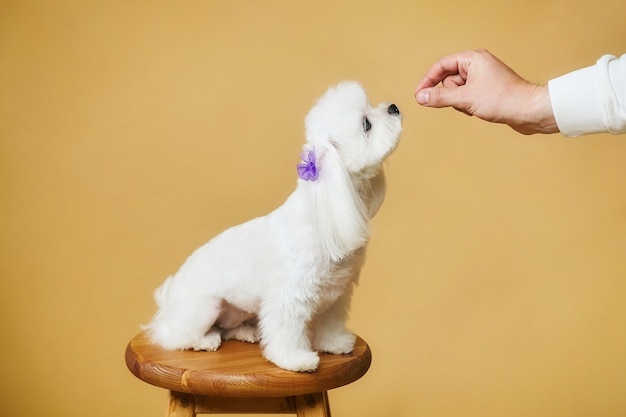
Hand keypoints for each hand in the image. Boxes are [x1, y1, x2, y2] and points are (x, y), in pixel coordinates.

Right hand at [414, 49, 557, 134]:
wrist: (529, 111)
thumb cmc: (505, 99)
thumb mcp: (466, 98)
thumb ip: (440, 97)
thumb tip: (422, 96)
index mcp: (473, 58)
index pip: (442, 66)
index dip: (428, 80)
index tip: (419, 94)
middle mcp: (478, 65)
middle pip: (449, 80)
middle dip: (452, 95)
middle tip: (463, 102)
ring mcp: (482, 78)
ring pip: (457, 91)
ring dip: (460, 102)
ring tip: (474, 107)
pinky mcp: (486, 91)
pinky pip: (466, 98)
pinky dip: (468, 106)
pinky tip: (479, 110)